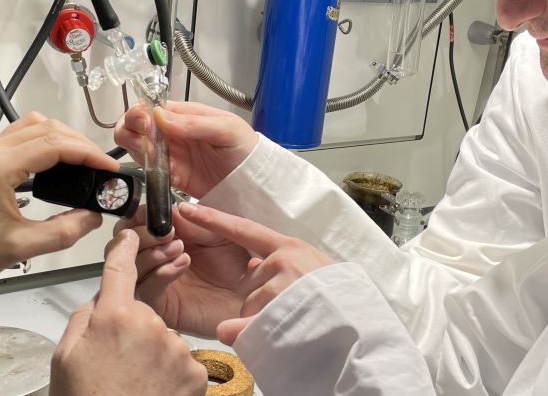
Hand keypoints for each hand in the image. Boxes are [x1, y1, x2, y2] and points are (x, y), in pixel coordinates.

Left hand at [0, 112, 117, 293]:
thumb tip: (93, 216)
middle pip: (46, 127)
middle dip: (79, 143)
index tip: (108, 168)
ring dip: (61, 139)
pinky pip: (19, 138)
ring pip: (33, 127)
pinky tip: (56, 166)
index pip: (54, 144)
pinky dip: (44, 144)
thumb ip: (64, 231)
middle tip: (100, 167)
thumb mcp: (20, 248)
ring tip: (82, 164)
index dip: (88, 153)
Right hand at [51, 230, 206, 395]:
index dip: (125, 249)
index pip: (120, 270)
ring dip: (152, 353)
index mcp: (113, 317)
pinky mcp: (196, 371)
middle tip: (117, 361)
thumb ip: (83, 319)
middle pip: (142, 312)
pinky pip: (182, 361)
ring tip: (134, 382)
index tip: (130, 235)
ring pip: (163, 338)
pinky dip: (170, 373)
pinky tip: (153, 390)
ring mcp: (177, 349)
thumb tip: (98, 302)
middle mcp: (150, 326)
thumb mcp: (66, 356)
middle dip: (132, 328)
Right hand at [115, 101, 257, 197]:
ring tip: (148, 151)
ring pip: (136, 146)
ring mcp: (170, 155)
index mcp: (183, 115)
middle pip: (136, 124)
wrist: (256, 180)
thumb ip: (194, 123)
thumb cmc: (245, 146)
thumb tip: (159, 116)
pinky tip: (154, 168)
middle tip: (142, 134)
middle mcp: (172, 133)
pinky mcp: (172, 176)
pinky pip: (149, 171)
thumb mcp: (225, 128)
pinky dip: (145, 169)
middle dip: (130, 126)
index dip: (140, 111)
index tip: (144, 120)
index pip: (151, 106)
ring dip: (132, 146)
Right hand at [116, 205, 249, 337]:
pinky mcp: (162, 306)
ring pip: (129, 267)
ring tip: (180, 248)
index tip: (151, 213)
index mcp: (165, 238)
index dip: (139, 216)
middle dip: (141, 234)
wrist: (255, 298)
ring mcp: (155, 283)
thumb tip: (169, 209)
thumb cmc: (240, 265)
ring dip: (151, 252)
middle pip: (123, 245)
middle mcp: (155, 260)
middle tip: (166, 232)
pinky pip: (146, 289)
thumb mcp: (220, 233)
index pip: (135, 224)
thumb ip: (194, 222)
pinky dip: (160, 273)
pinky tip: (181, 264)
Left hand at [178, 202, 334, 345]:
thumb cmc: (338, 300)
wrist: (362, 326)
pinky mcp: (278, 309)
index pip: (243, 229)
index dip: (213, 219)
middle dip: (256, 301)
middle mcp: (283, 260)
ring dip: (260, 320)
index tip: (186, 209)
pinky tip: (270, 337)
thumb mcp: (311, 271)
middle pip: (246, 283)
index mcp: (290, 247)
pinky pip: (246, 327)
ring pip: (247, 307)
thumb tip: (252, 266)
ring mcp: (281, 284)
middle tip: (287, 311)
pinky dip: (250, 335)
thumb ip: (279, 266)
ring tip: (292, 323)